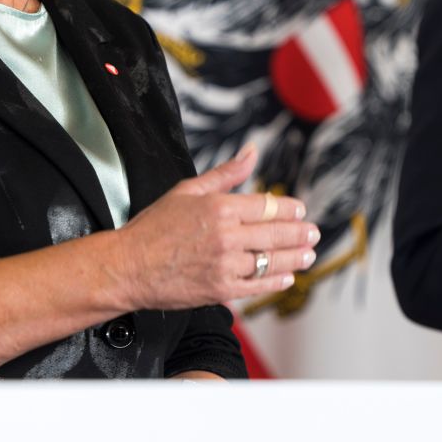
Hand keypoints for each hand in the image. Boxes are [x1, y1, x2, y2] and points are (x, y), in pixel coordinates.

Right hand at [114, 145, 318, 309]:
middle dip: (300, 234)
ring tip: (307, 255)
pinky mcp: (221, 290)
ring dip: (295, 258)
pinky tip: (287, 277)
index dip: (289, 209)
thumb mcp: (187, 190)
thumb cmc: (153, 228)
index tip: (299, 211)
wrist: (127, 267)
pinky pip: (258, 286)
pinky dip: (276, 282)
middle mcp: (226, 236)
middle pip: (276, 233)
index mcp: (219, 207)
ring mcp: (225, 265)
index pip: (267, 206)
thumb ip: (225, 174)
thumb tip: (252, 152)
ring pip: (271, 261)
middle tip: (313, 233)